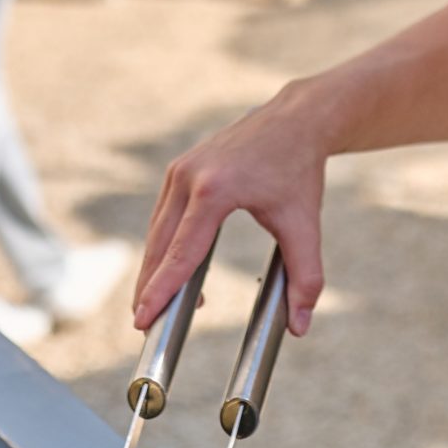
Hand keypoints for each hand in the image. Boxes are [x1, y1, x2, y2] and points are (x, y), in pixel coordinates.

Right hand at [133, 86, 332, 335]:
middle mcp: (188, 177)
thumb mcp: (305, 224)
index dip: (161, 291)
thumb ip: (305, 277)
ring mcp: (179, 170)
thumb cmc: (299, 170)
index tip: (142, 320)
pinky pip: (164, 217)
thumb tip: (301, 326)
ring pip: (157, 232)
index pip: (181, 252)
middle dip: (149, 288)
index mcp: (214, 190)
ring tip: (154, 306)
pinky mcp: (180, 170)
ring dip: (154, 269)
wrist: (295, 120)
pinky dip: (163, 247)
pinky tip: (171, 272)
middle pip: (159, 246)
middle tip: (143, 327)